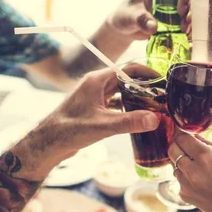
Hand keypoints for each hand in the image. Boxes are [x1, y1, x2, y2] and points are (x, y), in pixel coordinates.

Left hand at [35, 67, 159, 160]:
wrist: (48, 143)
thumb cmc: (69, 130)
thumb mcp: (102, 125)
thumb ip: (129, 121)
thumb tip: (154, 119)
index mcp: (97, 80)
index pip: (128, 68)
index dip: (147, 73)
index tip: (163, 82)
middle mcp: (96, 84)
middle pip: (127, 80)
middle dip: (145, 87)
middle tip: (163, 97)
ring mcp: (94, 96)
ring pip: (122, 92)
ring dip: (137, 99)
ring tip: (154, 108)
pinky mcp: (94, 108)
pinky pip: (115, 104)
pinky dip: (128, 108)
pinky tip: (138, 118)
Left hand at [108, 0, 188, 39]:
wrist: (122, 29)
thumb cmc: (123, 16)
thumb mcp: (130, 17)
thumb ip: (141, 20)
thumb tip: (153, 27)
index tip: (180, 10)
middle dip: (190, 9)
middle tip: (187, 22)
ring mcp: (170, 5)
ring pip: (187, 9)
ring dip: (190, 19)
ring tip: (185, 31)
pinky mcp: (171, 17)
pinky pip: (183, 20)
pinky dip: (187, 27)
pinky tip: (185, 35)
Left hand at [168, 133, 211, 211]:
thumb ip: (210, 143)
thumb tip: (195, 135)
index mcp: (206, 156)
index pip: (182, 137)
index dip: (182, 133)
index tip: (184, 132)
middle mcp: (192, 170)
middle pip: (172, 149)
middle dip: (178, 144)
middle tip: (186, 145)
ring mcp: (186, 184)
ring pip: (173, 164)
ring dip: (181, 161)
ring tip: (196, 165)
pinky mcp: (184, 194)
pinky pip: (178, 179)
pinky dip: (185, 176)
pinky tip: (199, 179)